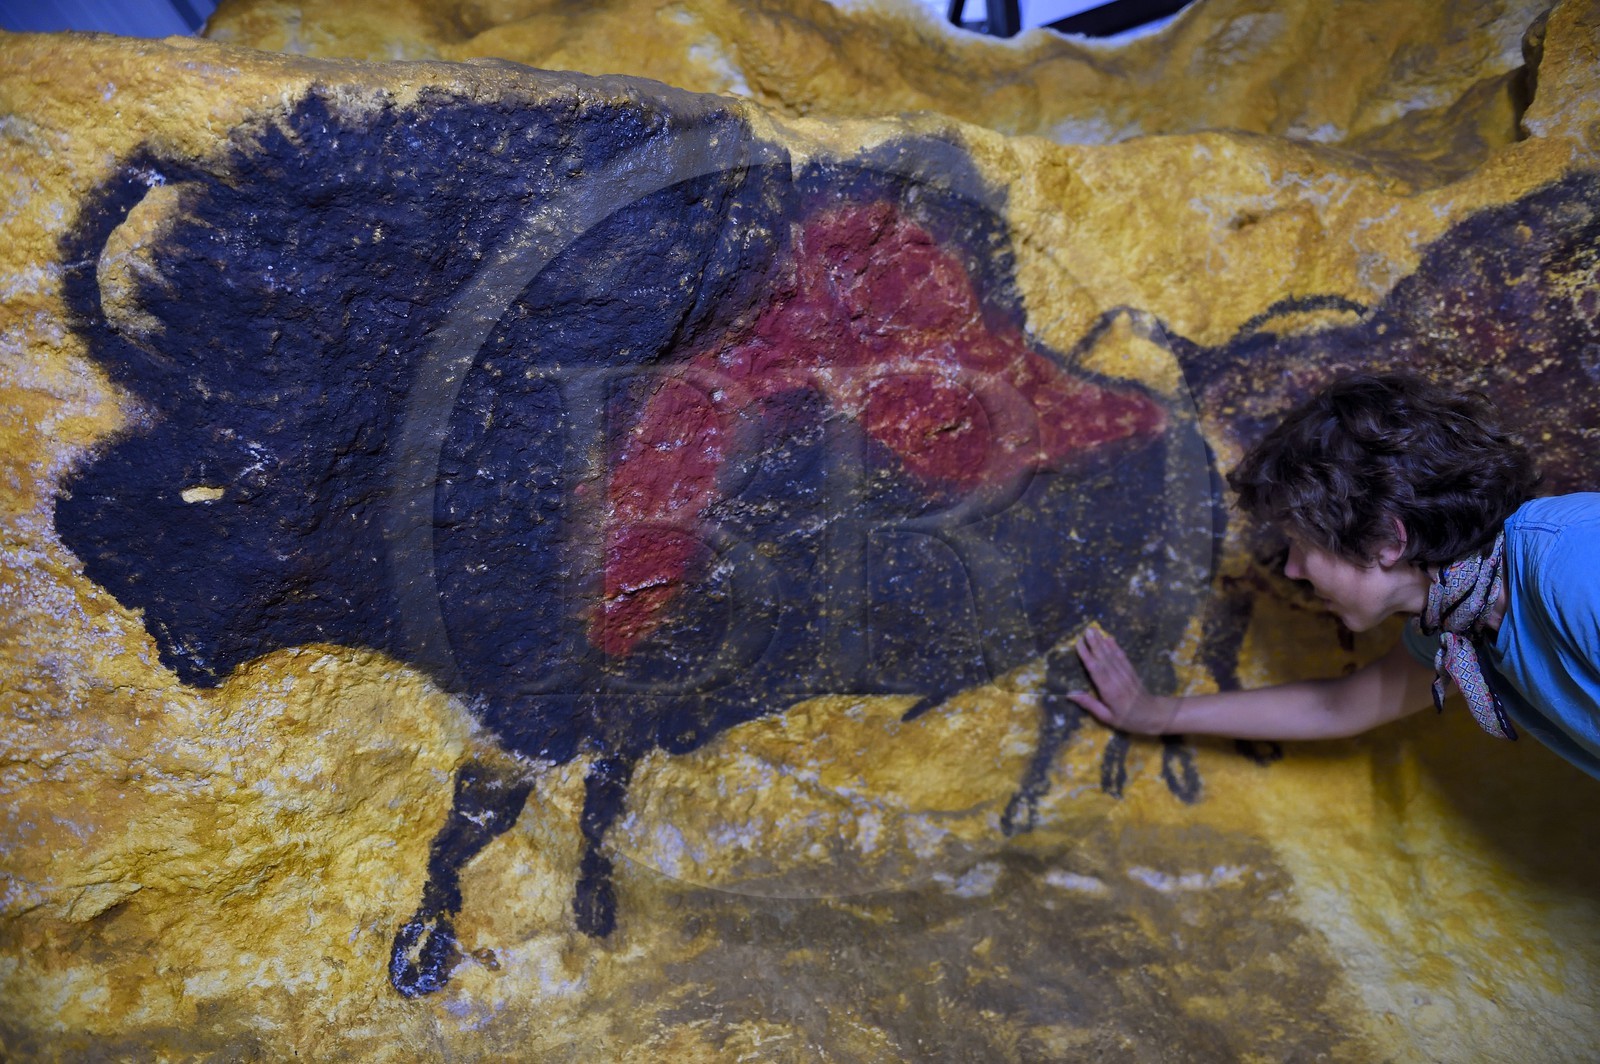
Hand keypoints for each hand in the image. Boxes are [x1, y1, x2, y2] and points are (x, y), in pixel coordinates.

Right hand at [1066, 627, 1180, 734]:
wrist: (1153, 715)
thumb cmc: (1128, 719)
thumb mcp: (1106, 717)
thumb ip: (1089, 704)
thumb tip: (1070, 694)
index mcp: (1109, 691)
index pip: (1096, 670)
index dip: (1087, 656)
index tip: (1078, 644)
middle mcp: (1117, 679)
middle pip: (1104, 658)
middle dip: (1094, 643)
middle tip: (1086, 630)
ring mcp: (1125, 674)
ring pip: (1112, 655)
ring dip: (1102, 642)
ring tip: (1094, 630)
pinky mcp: (1132, 671)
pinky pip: (1122, 657)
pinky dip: (1116, 647)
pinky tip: (1109, 639)